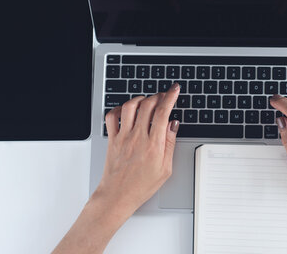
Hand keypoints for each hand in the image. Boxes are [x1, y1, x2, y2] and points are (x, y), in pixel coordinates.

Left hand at [97, 83, 180, 214]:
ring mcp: (123, 137)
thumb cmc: (141, 186)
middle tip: (163, 96)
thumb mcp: (165, 169)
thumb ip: (170, 144)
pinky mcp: (112, 139)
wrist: (118, 195)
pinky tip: (127, 110)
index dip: (170, 97)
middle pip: (148, 105)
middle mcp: (138, 137)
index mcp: (153, 145)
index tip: (174, 90)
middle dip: (158, 96)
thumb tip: (173, 125)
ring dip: (140, 99)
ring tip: (147, 101)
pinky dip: (120, 108)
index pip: (163, 112)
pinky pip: (112, 116)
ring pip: (130, 106)